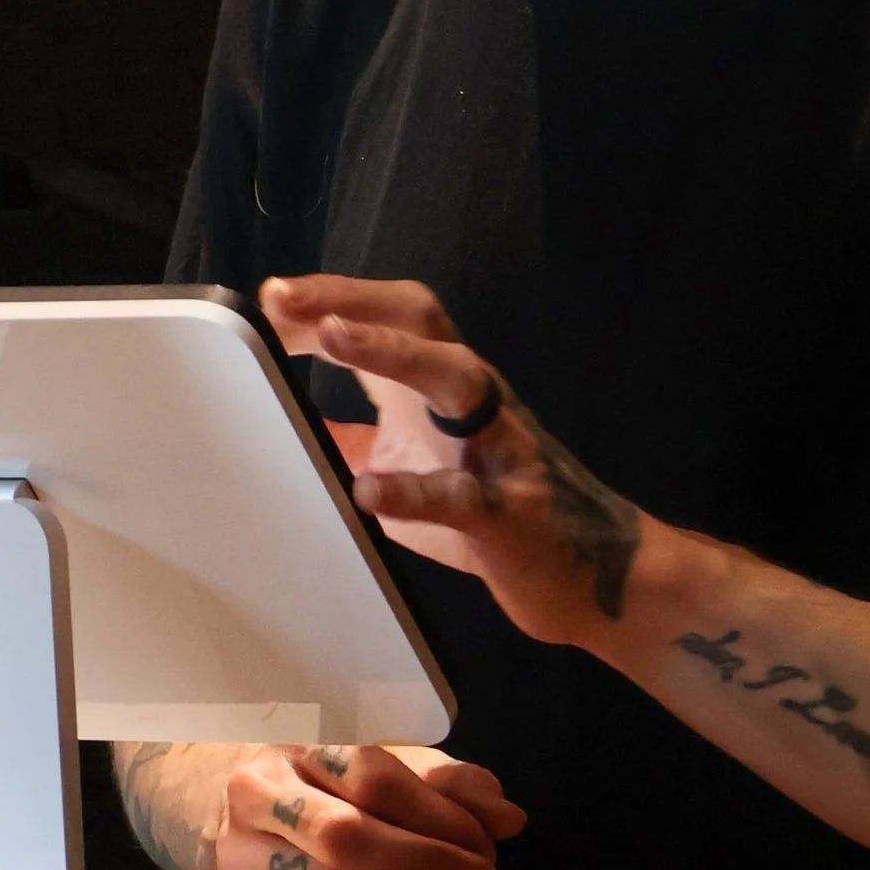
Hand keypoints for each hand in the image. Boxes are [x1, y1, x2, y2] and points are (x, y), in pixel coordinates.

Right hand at [209, 739, 524, 869]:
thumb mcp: (382, 767)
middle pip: (348, 836)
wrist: (216, 803)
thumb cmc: (321, 783)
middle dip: (427, 863)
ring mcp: (238, 850)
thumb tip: (508, 817)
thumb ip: (447, 785)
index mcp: (303, 741)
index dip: (441, 813)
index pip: (376, 776)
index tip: (492, 842)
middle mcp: (260, 790)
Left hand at [263, 272, 650, 646]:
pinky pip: (464, 497)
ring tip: (330, 338)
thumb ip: (354, 439)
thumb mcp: (412, 464)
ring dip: (391, 353)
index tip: (272, 297)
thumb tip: (281, 422)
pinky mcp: (509, 513)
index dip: (333, 298)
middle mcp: (474, 400)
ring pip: (457, 379)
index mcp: (445, 388)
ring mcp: (497, 450)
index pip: (391, 315)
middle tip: (284, 296)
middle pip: (421, 318)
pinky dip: (416, 492)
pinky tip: (370, 492)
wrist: (597, 573)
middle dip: (352, 298)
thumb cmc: (496, 513)